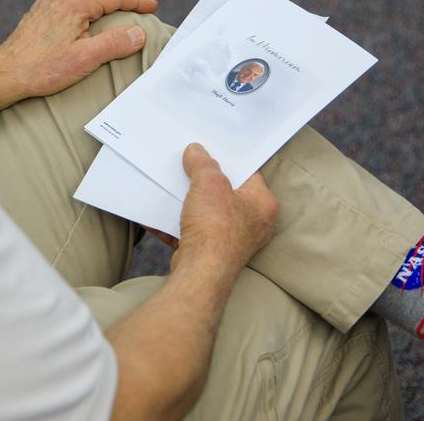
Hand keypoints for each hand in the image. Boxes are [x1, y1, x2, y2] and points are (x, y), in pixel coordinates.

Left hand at [0, 0, 156, 106]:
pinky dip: (88, 7)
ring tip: (119, 13)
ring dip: (104, 3)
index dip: (136, 0)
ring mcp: (48, 3)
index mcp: (75, 3)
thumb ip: (115, 43)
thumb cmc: (43, 69)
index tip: (152, 6)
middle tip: (140, 8)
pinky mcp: (40, 12)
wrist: (4, 74)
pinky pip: (71, 3)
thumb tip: (138, 33)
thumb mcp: (85, 59)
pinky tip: (90, 19)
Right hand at [171, 144, 278, 277]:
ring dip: (190, 202)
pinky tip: (159, 213)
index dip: (227, 161)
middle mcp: (253, 224)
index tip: (209, 152)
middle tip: (189, 166)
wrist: (200, 272)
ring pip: (209, 213)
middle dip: (204, 182)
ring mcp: (233, 240)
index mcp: (263, 204)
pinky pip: (195, 231)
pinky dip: (179, 223)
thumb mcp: (209, 183)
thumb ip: (203, 164)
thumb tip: (196, 152)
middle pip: (227, 193)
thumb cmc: (215, 229)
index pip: (248, 173)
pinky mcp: (213, 253)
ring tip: (172, 186)